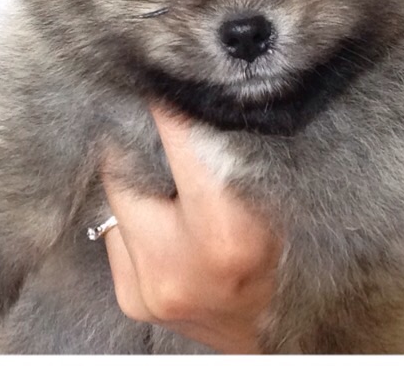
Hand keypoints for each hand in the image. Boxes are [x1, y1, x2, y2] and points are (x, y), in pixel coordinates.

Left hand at [101, 105, 282, 353]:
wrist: (275, 332)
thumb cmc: (288, 261)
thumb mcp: (275, 199)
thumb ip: (238, 152)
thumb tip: (198, 99)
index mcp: (223, 233)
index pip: (176, 137)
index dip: (166, 99)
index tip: (156, 71)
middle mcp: (174, 265)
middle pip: (124, 168)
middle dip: (138, 141)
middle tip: (154, 123)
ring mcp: (146, 287)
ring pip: (115, 200)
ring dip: (138, 184)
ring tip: (173, 187)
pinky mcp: (131, 299)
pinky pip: (115, 233)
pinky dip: (135, 219)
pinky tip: (167, 223)